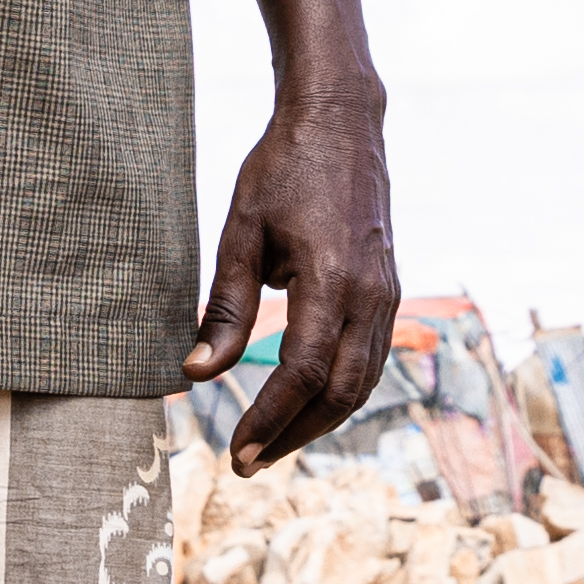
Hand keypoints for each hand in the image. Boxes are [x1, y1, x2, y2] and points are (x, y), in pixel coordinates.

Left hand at [185, 82, 398, 471]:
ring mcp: (387, 293)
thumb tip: (195, 373)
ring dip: (318, 420)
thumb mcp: (241, 232)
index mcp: (333, 280)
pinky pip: (369, 357)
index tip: (236, 451)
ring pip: (362, 382)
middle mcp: (371, 294)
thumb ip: (224, 308)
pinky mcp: (388, 289)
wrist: (342, 122)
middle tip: (248, 462)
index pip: (302, 373)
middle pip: (341, 393)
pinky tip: (304, 400)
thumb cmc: (285, 169)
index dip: (269, 419)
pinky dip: (338, 390)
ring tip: (272, 441)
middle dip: (294, 435)